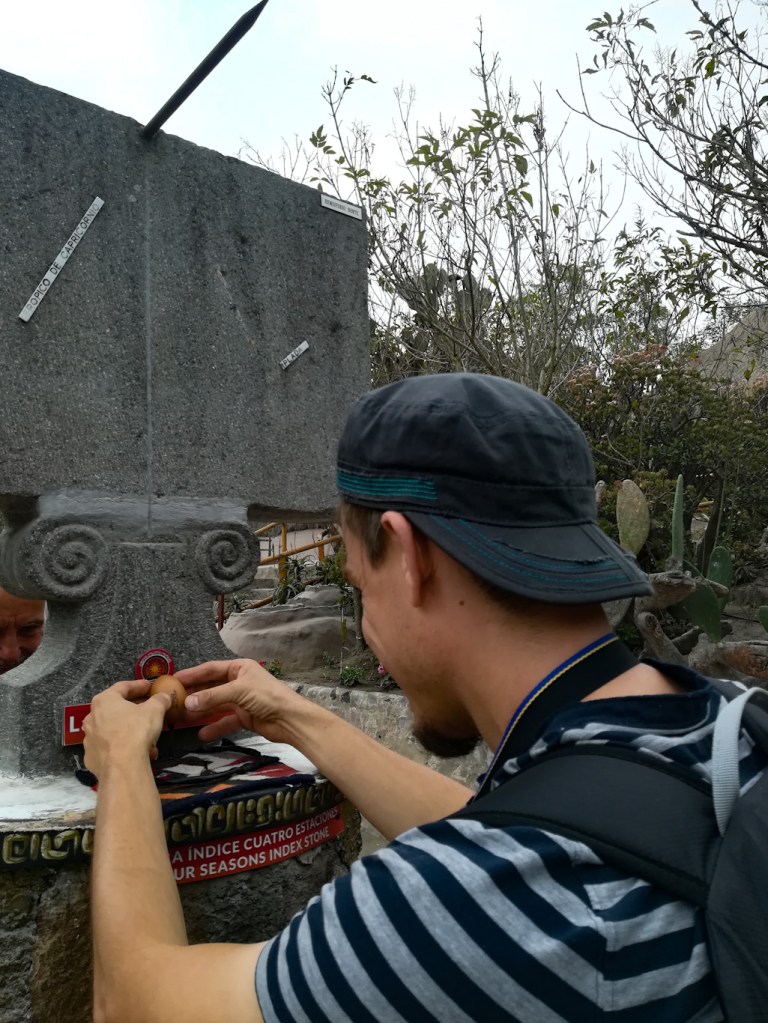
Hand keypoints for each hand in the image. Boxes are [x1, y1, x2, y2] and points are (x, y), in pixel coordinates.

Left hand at [83, 679, 170, 778]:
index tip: (150, 687)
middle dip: (132, 708)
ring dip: (126, 729)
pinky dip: (119, 746)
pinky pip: (108, 747)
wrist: (122, 766)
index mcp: (104, 701)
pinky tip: (133, 751)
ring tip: (143, 734)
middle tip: (147, 709)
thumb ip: (159, 700)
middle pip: (114, 708)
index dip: (138, 686)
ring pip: (111, 729)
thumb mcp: (154, 710)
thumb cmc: (136, 731)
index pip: (123, 687)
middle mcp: (91, 717)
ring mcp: (89, 738)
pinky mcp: (91, 757)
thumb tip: (164, 697)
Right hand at [174, 658, 304, 744]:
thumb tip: (187, 703)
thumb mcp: (238, 691)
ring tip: (181, 719)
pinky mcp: (244, 717)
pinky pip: (224, 721)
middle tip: (172, 702)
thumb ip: (212, 697)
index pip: (210, 670)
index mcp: (239, 668)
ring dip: (200, 712)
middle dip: (193, 695)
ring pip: (216, 705)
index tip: (173, 681)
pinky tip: (202, 734)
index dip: (191, 675)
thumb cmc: (267, 697)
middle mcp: (238, 682)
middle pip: (211, 688)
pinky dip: (214, 727)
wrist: (290, 719)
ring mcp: (241, 700)